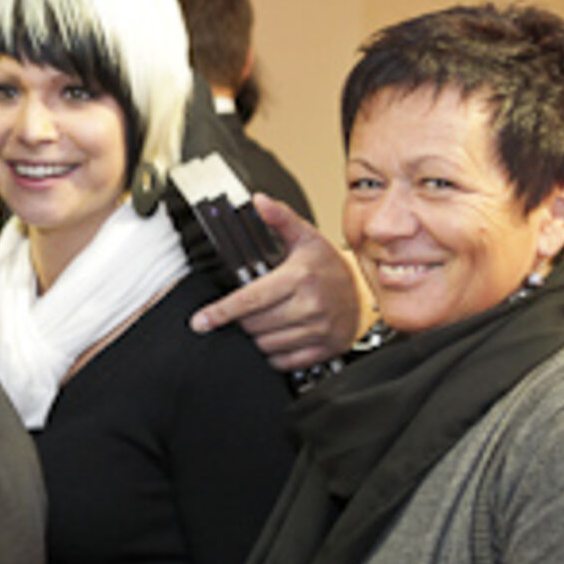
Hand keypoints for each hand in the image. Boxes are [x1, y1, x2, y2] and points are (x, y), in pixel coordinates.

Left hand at [190, 194, 363, 371]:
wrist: (363, 292)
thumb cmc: (328, 266)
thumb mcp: (305, 236)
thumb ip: (280, 218)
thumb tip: (259, 201)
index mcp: (300, 277)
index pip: (250, 300)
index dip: (220, 312)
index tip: (200, 321)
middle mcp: (310, 305)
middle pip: (253, 324)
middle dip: (239, 321)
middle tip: (241, 312)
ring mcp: (318, 330)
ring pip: (266, 345)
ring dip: (254, 337)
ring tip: (259, 322)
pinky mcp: (323, 349)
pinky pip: (283, 361)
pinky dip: (271, 354)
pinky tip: (273, 337)